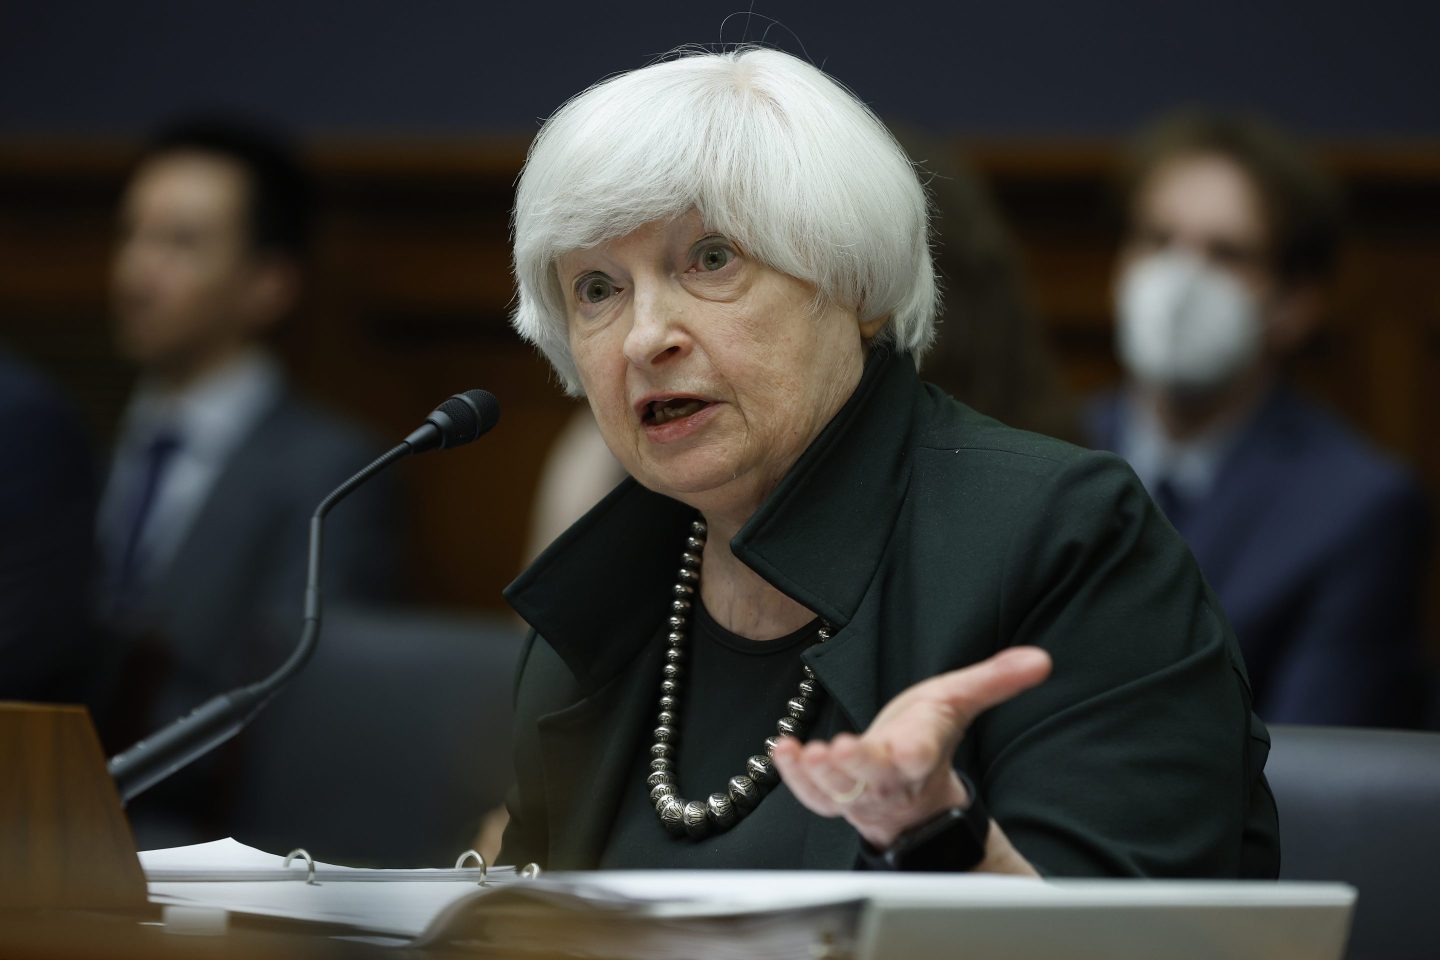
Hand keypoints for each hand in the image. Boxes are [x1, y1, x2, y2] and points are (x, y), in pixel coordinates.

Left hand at [771, 646, 1050, 866]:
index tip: (907, 750)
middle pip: (873, 778)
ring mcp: (859, 792)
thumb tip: (1041, 659)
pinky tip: (782, 751)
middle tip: (838, 751)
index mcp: (921, 753)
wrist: (914, 794)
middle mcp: (889, 778)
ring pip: (840, 794)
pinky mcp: (833, 798)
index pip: (919, 756)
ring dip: (820, 776)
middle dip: (855, 767)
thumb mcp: (960, 701)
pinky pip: (812, 797)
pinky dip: (794, 778)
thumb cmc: (928, 737)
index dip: (911, 754)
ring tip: (807, 753)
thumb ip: (995, 680)